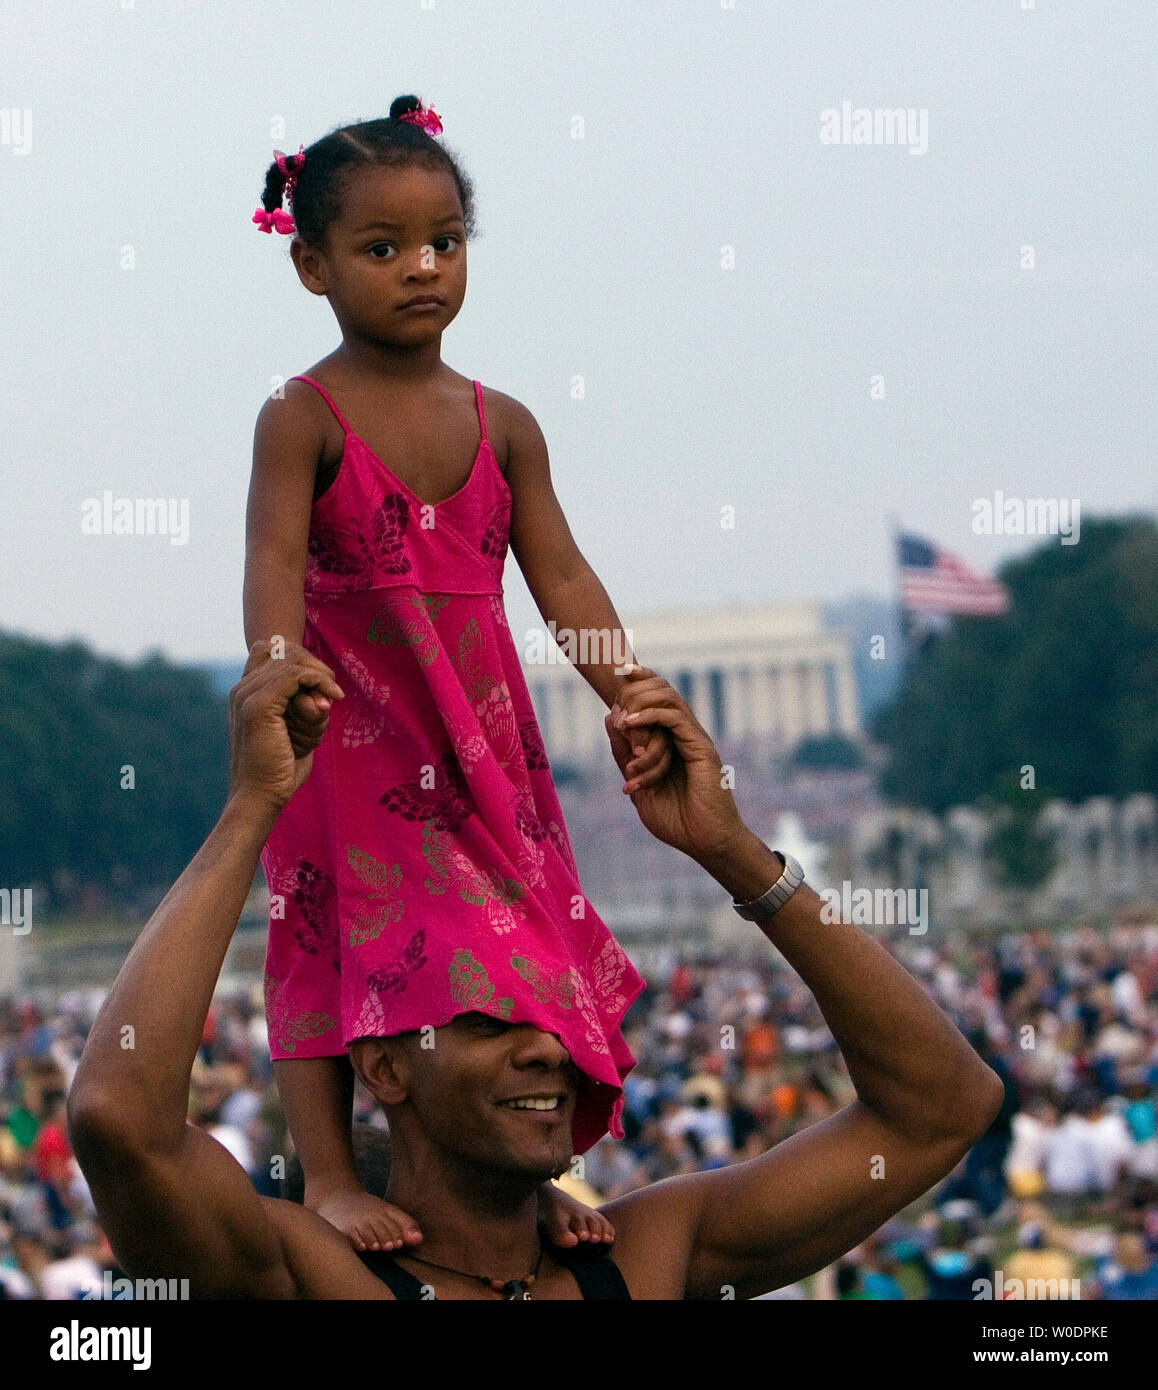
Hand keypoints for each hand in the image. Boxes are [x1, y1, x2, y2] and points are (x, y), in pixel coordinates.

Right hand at [228, 640, 343, 809]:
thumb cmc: (279, 769)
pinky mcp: (259, 706)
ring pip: (293, 661)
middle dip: (315, 667)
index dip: (302, 659)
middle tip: (333, 693)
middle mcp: (242, 689)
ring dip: (320, 678)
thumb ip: (307, 708)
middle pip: (286, 650)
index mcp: (245, 693)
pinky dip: (320, 682)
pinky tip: (333, 699)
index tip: (323, 684)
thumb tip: (325, 696)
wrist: (259, 797)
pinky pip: (296, 675)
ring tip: (332, 702)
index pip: (271, 648)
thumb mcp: (298, 730)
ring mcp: (247, 695)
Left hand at [605, 666, 746, 861]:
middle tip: (617, 686)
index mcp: (672, 741)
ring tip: (621, 715)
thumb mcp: (639, 785)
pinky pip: (674, 719)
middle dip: (637, 683)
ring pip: (669, 698)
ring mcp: (694, 739)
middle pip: (663, 690)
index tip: (617, 672)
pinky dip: (650, 716)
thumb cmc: (677, 822)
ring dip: (640, 700)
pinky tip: (630, 723)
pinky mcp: (700, 748)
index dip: (640, 681)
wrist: (706, 843)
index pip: (657, 699)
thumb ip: (624, 755)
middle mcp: (685, 735)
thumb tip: (609, 720)